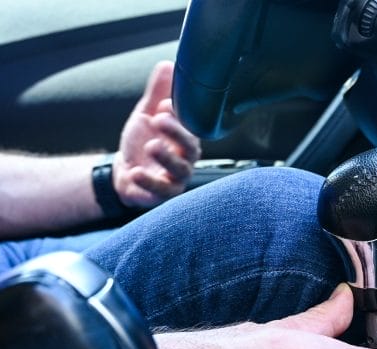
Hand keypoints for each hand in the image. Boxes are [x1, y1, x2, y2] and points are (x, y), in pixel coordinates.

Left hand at [113, 60, 200, 208]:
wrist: (125, 172)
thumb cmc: (142, 143)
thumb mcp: (147, 114)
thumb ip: (158, 93)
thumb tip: (167, 65)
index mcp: (185, 138)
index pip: (190, 127)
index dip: (180, 117)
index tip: (165, 104)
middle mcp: (185, 159)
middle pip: (191, 149)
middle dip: (177, 133)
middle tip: (159, 119)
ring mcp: (176, 178)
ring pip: (180, 170)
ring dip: (167, 157)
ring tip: (151, 145)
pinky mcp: (162, 194)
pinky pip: (161, 191)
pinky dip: (150, 182)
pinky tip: (136, 171)